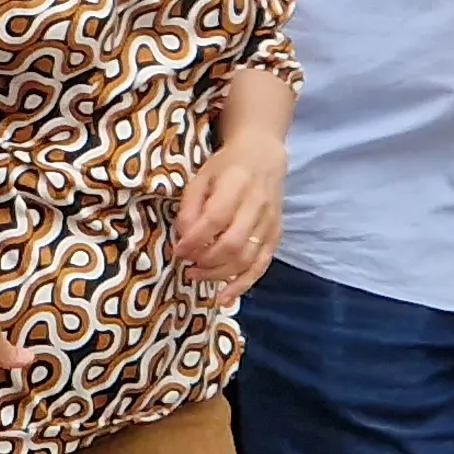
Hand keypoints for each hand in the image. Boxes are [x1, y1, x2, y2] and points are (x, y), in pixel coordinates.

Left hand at [170, 131, 284, 300]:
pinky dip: (243, 284)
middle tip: (187, 265)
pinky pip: (261, 265)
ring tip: (197, 275)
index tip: (177, 251)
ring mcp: (270, 222)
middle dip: (206, 261)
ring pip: (247, 259)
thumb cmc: (226, 166)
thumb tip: (182, 240)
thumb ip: (190, 207)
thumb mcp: (201, 177)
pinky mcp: (276, 235)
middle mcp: (257, 205)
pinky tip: (225, 297)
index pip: (215, 219)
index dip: (194, 239)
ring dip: (219, 274)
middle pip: (233, 243)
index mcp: (236, 184)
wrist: (263, 156)